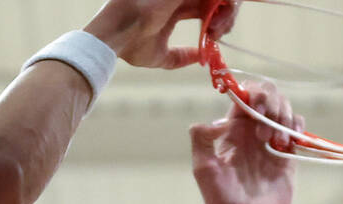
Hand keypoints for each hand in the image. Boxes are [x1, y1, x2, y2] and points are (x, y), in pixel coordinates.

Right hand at [85, 0, 240, 69]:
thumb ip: (182, 56)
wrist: (117, 34)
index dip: (211, 20)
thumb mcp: (162, 56)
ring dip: (222, 7)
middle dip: (221, 13)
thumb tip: (200, 60)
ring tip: (224, 21)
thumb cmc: (131, 47)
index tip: (217, 34)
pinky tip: (223, 9)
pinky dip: (217, 3)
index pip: (198, 9)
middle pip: (206, 1)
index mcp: (170, 10)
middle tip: (224, 28)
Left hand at [191, 83, 303, 203]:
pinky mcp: (289, 156)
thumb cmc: (222, 202)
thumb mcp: (203, 169)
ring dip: (283, 115)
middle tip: (265, 126)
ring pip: (284, 108)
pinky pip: (297, 129)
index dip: (251, 93)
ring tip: (275, 141)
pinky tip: (289, 141)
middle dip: (270, 101)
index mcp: (231, 131)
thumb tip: (220, 120)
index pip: (243, 96)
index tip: (254, 109)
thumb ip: (202, 138)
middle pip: (267, 96)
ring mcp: (271, 143)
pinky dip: (297, 126)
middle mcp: (251, 132)